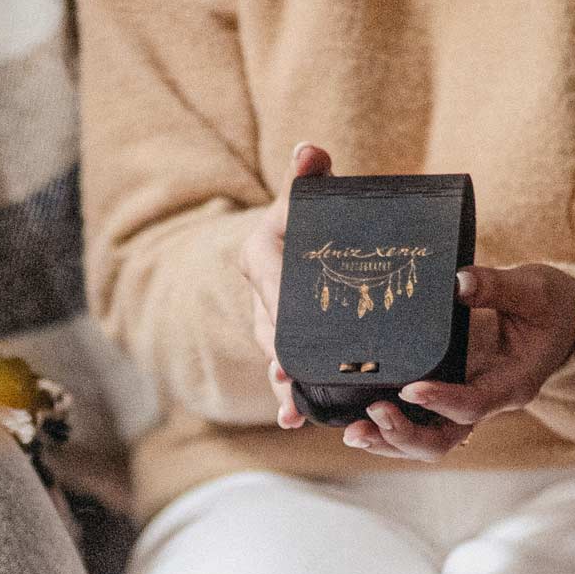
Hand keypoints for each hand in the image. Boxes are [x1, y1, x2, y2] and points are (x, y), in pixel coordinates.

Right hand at [238, 141, 332, 430]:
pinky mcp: (287, 342)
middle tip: (290, 378)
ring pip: (276, 355)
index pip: (268, 283)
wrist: (316, 237)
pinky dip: (288, 396)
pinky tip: (295, 421)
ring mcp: (271, 322)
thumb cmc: (313, 213)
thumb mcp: (309, 195)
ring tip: (292, 409)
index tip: (287, 336)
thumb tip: (309, 152)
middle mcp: (259, 293)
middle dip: (279, 356)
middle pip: (269, 327)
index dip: (277, 311)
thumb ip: (308, 176)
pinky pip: (286, 369)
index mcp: (259, 256)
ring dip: (282, 384)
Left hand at [344, 262, 574, 461]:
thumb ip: (498, 286)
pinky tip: (357, 421)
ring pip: (428, 440)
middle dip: (405, 435)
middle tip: (372, 414)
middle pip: (446, 439)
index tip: (411, 388)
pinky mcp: (450, 394)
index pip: (475, 404)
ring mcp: (467, 402)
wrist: (559, 319)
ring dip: (390, 440)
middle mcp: (488, 401)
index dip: (442, 400)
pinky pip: (419, 422)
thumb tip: (460, 281)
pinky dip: (390, 426)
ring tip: (353, 433)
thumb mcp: (533, 289)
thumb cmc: (548, 303)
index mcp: (513, 383)